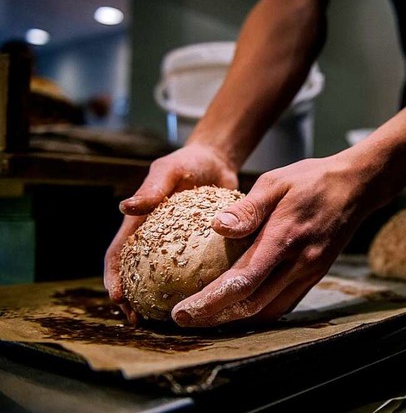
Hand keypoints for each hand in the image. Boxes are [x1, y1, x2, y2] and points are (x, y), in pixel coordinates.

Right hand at [103, 143, 238, 323]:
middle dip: (133, 298)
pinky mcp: (200, 247)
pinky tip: (201, 300)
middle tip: (138, 319)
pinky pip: (194, 271)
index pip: (119, 253)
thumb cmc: (188, 162)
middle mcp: (154, 238)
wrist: (217, 161)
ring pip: (164, 277)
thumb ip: (151, 188)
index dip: (114, 276)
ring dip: (159, 298)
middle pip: (137, 273)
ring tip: (167, 319)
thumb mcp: (169, 171)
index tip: (117, 297)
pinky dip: (191, 286)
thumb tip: (124, 207)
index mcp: (139, 222)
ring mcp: (176, 244)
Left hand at [171, 155, 372, 326]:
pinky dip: (260, 311)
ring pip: (269, 310)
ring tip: (208, 317)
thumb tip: (217, 227)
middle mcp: (298, 263)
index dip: (210, 302)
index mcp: (284, 238)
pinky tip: (242, 308)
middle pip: (252, 305)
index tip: (182, 312)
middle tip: (184, 319)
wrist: (358, 186)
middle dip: (215, 317)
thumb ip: (247, 208)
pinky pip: (285, 304)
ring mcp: (310, 272)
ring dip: (236, 319)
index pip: (242, 281)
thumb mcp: (276, 182)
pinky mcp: (316, 274)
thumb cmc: (313, 179)